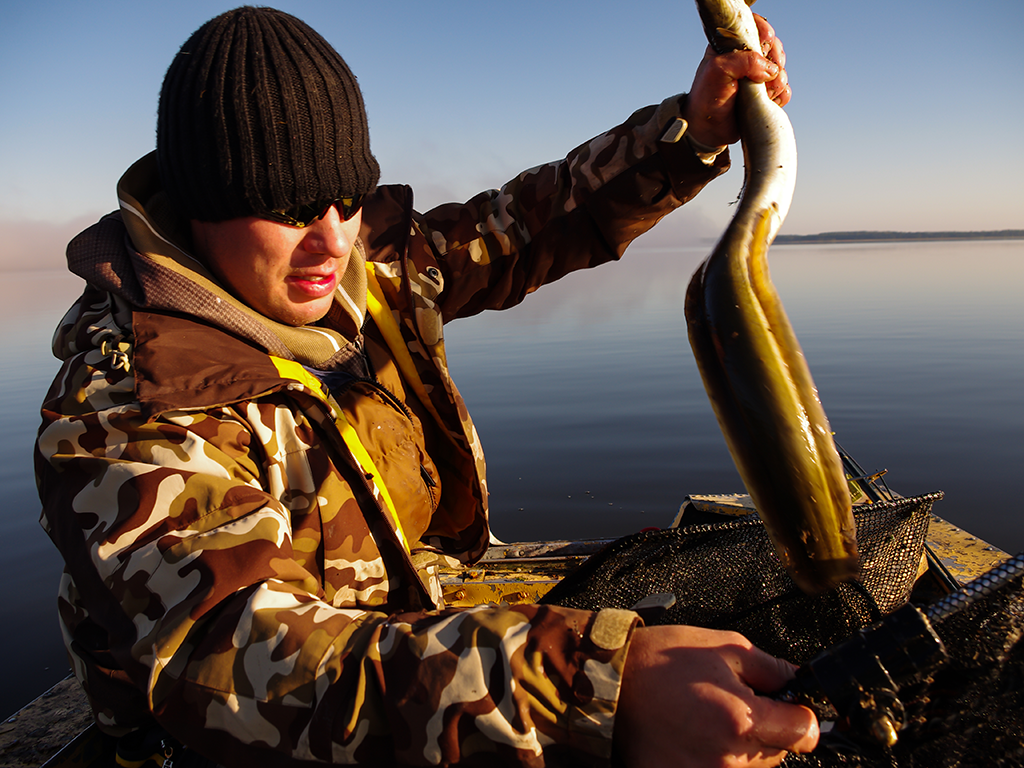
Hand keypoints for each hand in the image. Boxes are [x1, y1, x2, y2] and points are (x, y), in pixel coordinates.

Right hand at [613, 625, 818, 767]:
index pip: (805, 734)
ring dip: (738, 747)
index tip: (786, 708)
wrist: (608, 684)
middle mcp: (729, 760)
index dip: (799, 715)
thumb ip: (771, 668)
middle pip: (778, 753)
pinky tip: (691, 737)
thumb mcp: (724, 647)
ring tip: (705, 719)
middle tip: (728, 703)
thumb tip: (798, 684)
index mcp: (743, 721)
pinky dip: (710, 759)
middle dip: (764, 729)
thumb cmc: (659, 662)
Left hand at [683, 14, 791, 149]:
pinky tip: (768, 101)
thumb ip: (744, 61)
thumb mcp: (718, 69)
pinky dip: (780, 96)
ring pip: (781, 70)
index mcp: (732, 46)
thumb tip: (770, 69)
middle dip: (774, 61)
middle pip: (774, 48)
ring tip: (762, 92)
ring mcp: (757, 78)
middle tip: (762, 75)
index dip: (765, 34)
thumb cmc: (707, 96)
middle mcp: (747, 60)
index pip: (756, 28)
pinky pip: (785, 90)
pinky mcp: (765, 95)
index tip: (764, 45)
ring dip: (777, 81)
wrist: (707, 128)